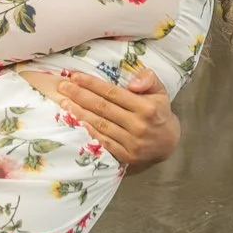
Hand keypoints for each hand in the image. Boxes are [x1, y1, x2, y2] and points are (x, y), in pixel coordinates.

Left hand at [53, 66, 179, 171]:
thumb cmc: (159, 112)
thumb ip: (149, 79)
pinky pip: (104, 142)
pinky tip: (76, 122)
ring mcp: (132, 143)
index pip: (113, 93)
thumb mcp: (160, 91)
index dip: (92, 84)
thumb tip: (133, 83)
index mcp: (146, 108)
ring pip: (101, 125)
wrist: (169, 143)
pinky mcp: (126, 156)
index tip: (75, 76)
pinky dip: (89, 132)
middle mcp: (138, 125)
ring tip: (64, 103)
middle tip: (63, 86)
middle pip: (103, 108)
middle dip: (80, 96)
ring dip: (80, 113)